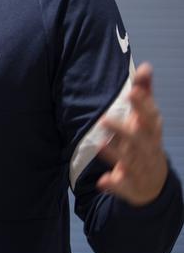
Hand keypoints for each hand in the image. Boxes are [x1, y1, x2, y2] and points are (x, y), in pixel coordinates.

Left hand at [97, 62, 168, 205]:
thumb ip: (144, 93)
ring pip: (129, 161)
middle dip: (123, 130)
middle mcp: (147, 149)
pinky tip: (102, 182)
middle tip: (104, 118)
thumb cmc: (146, 141)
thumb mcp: (146, 118)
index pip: (149, 117)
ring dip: (114, 154)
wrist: (154, 182)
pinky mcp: (130, 185)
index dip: (142, 104)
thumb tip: (145, 66)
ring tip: (99, 145)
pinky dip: (114, 185)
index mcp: (150, 131)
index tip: (132, 91)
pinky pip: (123, 186)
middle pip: (138, 139)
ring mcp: (140, 168)